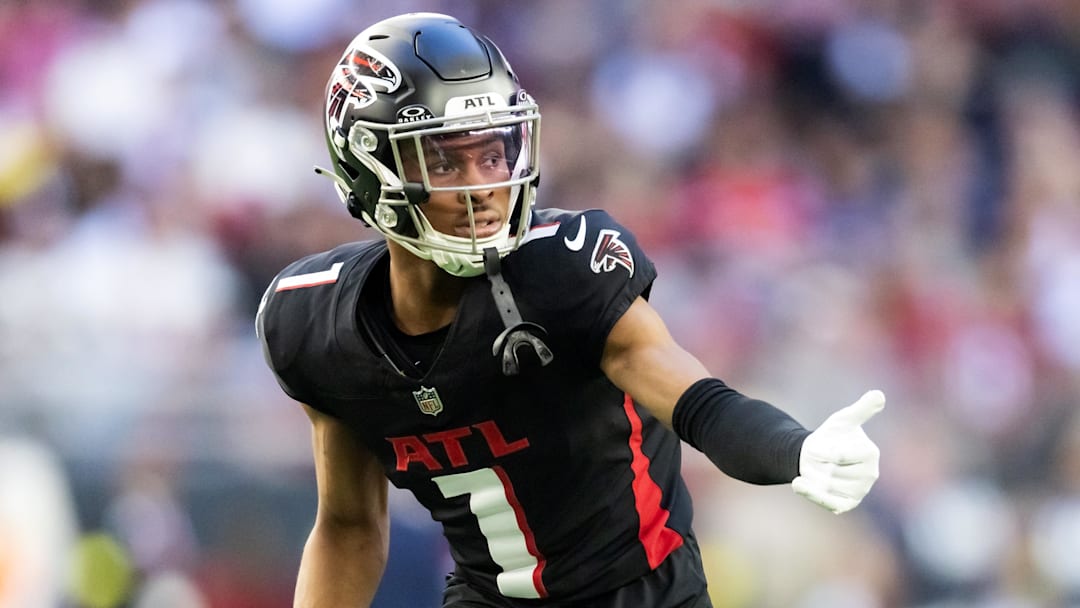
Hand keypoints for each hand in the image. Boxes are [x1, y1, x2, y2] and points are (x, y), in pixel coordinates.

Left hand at [792, 390, 883, 513]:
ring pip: (827, 486)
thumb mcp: (844, 420)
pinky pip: (827, 502)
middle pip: (832, 472)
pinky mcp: (846, 504)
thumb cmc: (832, 436)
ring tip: (815, 468)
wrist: (816, 455)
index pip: (839, 455)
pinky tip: (797, 484)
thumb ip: (861, 409)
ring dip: (812, 475)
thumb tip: (879, 395)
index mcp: (870, 454)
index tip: (818, 446)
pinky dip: (810, 493)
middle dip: (818, 463)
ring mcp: (859, 492)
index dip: (823, 450)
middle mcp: (869, 476)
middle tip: (818, 458)